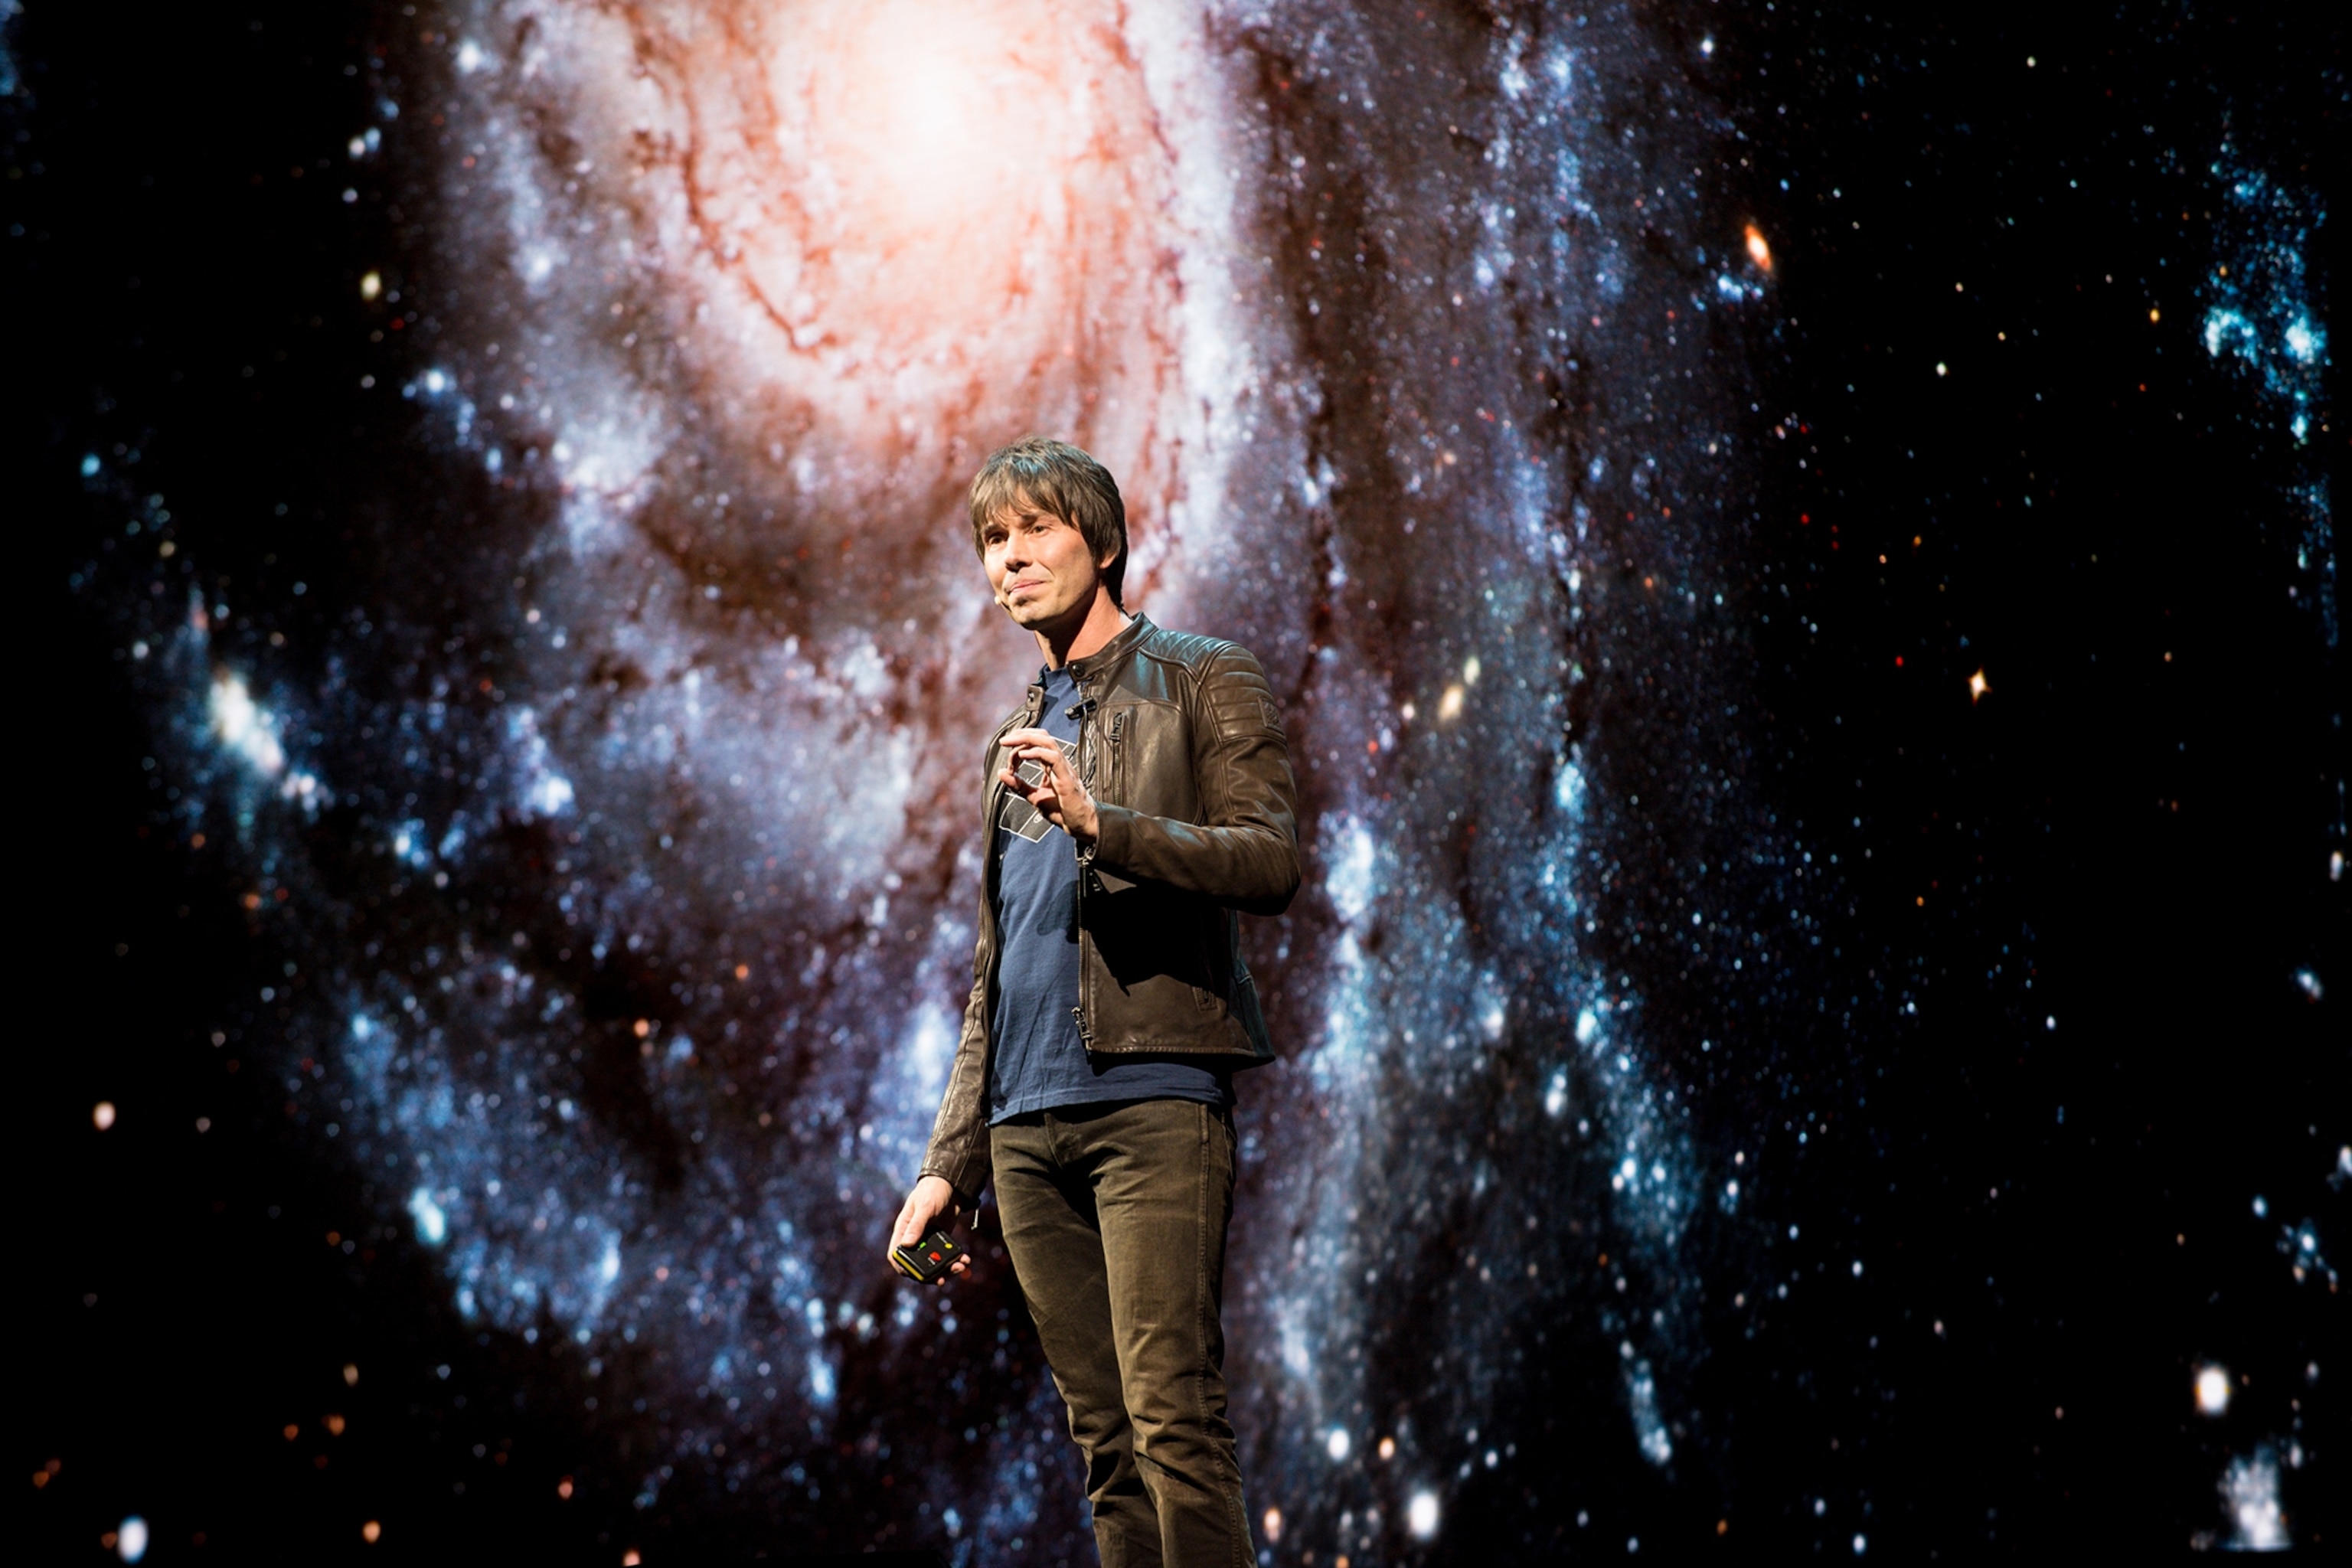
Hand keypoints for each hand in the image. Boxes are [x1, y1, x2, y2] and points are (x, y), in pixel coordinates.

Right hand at [890, 1175, 969, 1285]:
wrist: (951, 1185)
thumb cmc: (932, 1191)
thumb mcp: (925, 1207)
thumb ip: (917, 1225)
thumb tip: (906, 1245)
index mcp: (903, 1230)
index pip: (895, 1254)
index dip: (901, 1267)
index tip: (914, 1275)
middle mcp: (914, 1238)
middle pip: (917, 1263)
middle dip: (929, 1273)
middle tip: (942, 1278)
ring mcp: (928, 1240)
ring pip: (933, 1262)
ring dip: (946, 1269)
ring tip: (960, 1267)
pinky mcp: (941, 1240)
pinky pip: (946, 1255)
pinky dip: (955, 1260)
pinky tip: (964, 1259)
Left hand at [1000, 727, 1098, 843]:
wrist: (1080, 824)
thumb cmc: (1062, 811)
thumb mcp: (1034, 796)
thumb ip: (1018, 785)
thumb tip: (1001, 773)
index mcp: (1051, 765)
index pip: (1036, 742)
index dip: (1019, 745)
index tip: (1007, 760)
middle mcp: (1058, 763)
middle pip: (1042, 736)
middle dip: (1021, 734)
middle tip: (1004, 740)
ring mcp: (1063, 769)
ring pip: (1048, 742)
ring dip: (1026, 739)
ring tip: (1010, 743)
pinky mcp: (1066, 779)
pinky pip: (1053, 758)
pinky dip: (1037, 753)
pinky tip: (1023, 755)